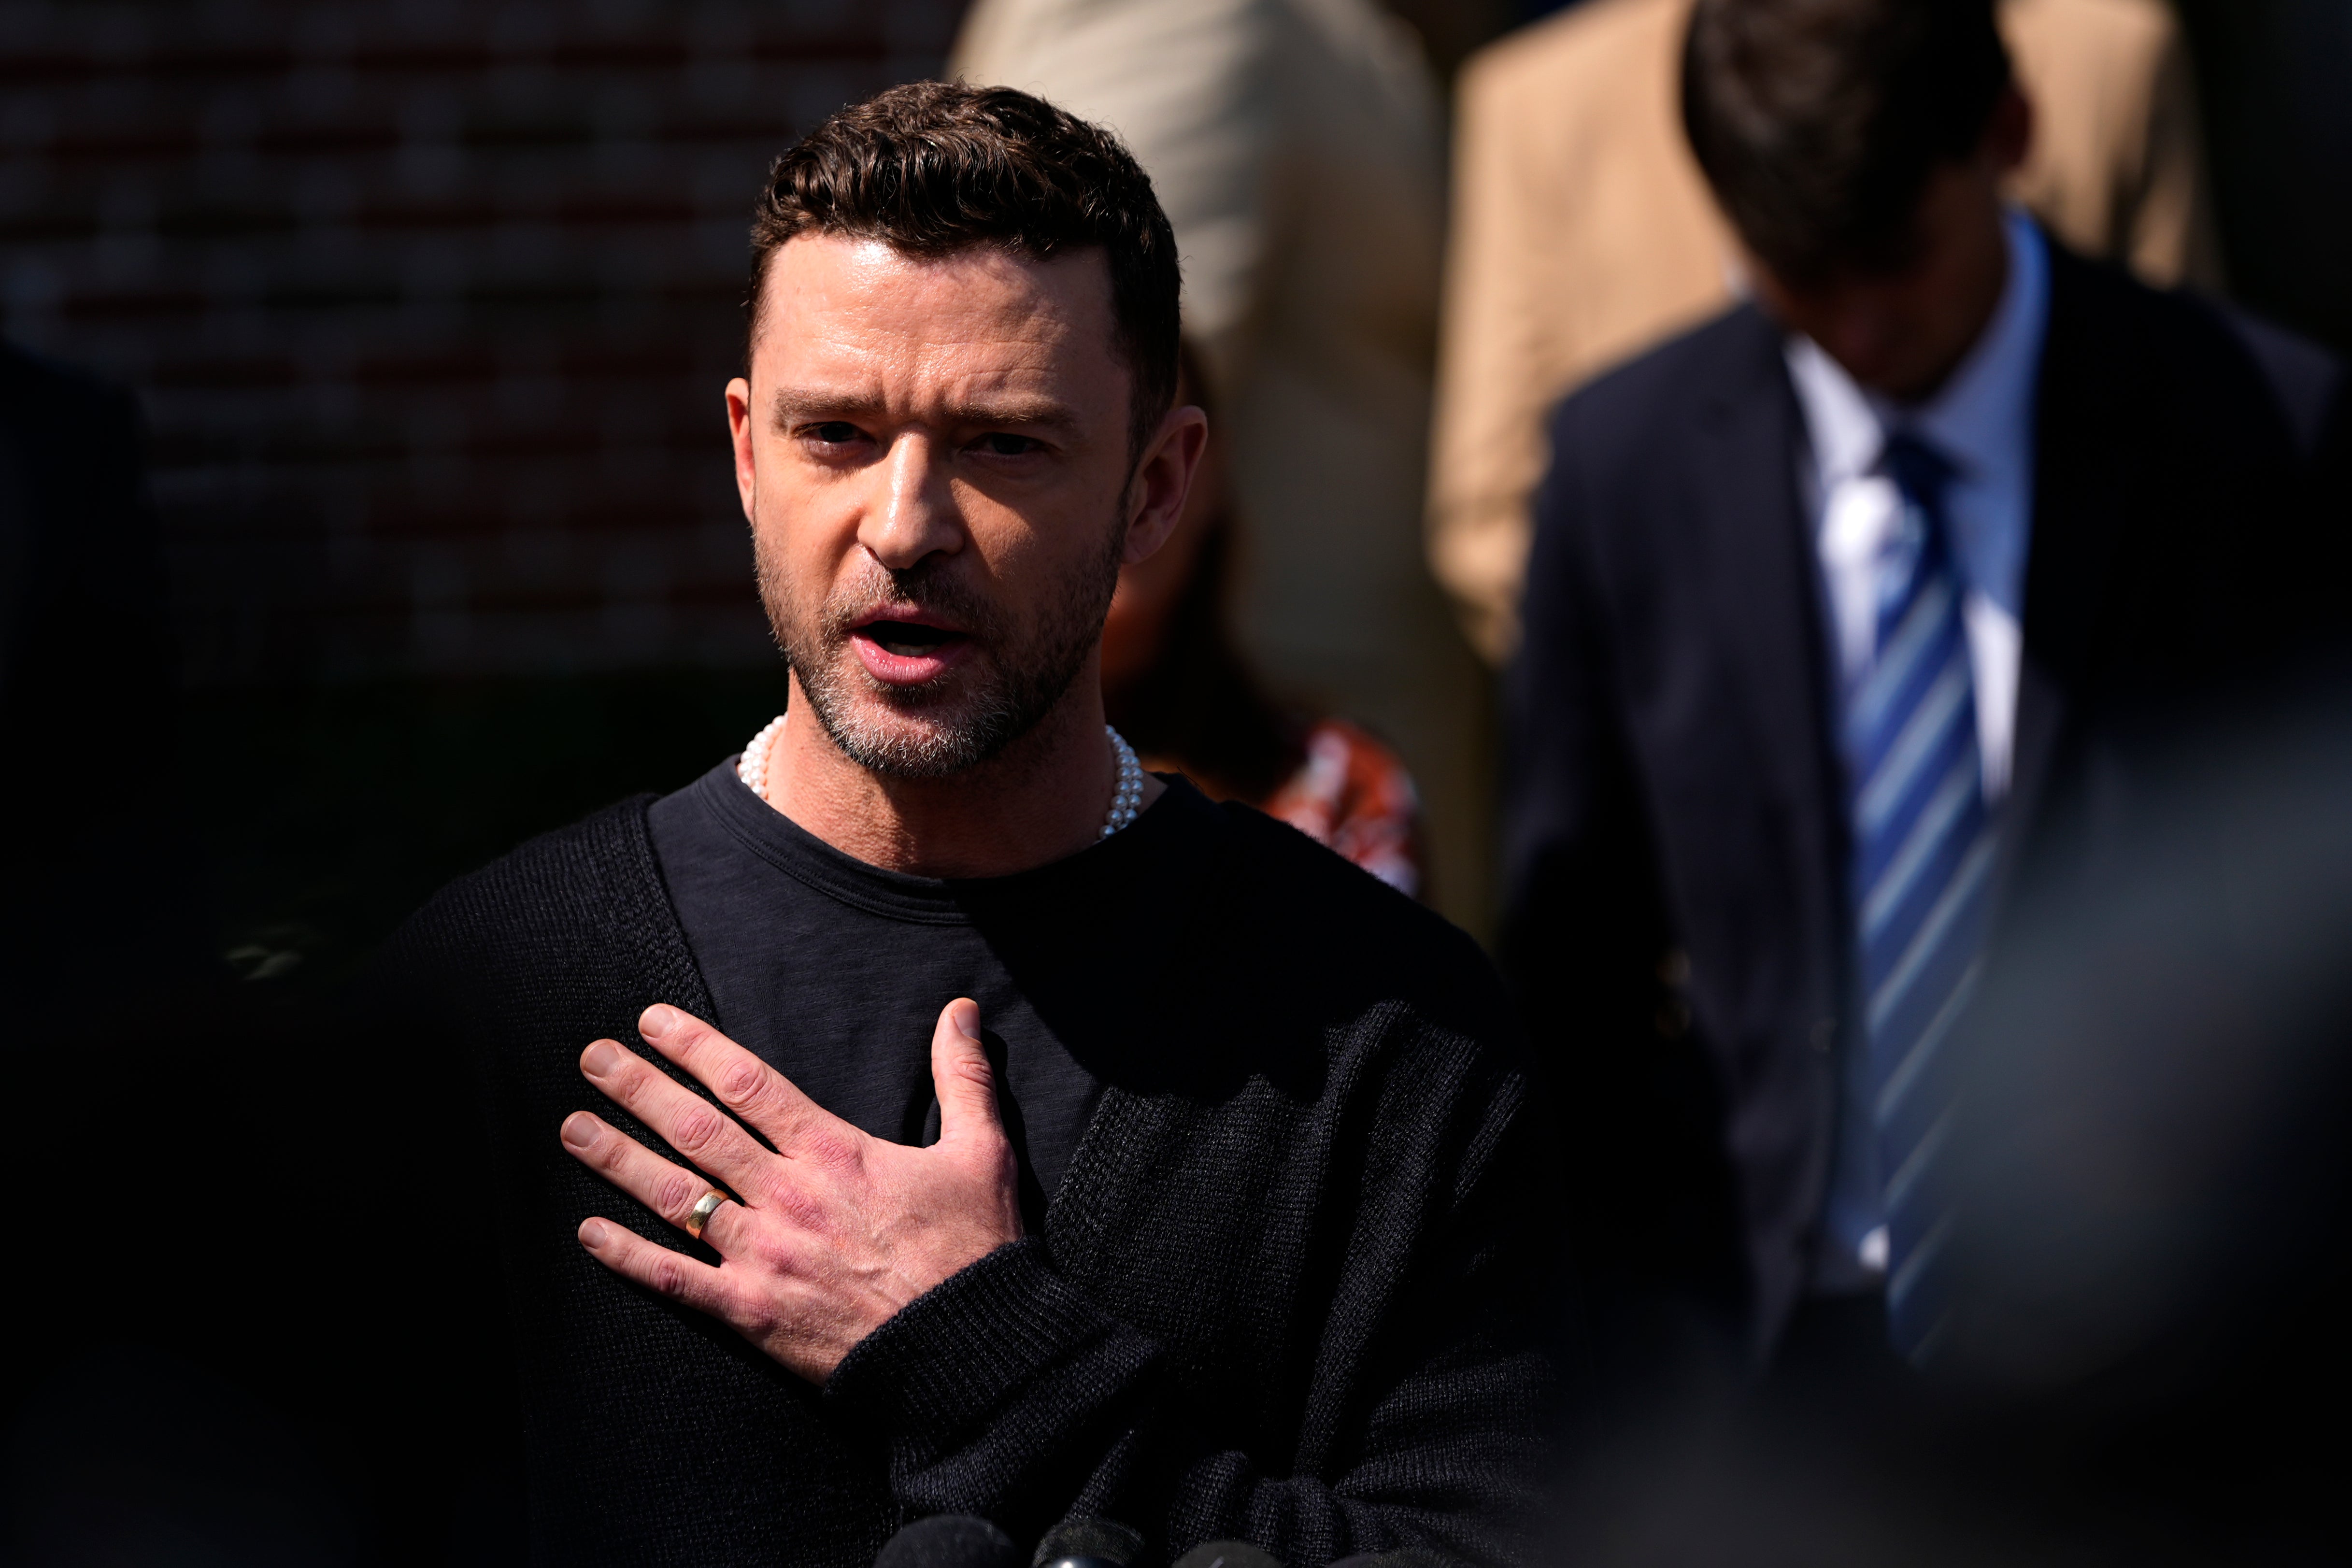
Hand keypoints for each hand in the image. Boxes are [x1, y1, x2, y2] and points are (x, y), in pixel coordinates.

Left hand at [558, 999, 1022, 1382]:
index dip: (695, 1048)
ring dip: (618, 1159)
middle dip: (639, 1089)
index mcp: (835, 1154)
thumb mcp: (983, 1152)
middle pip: (698, 1130)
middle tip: (591, 1059)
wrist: (966, 1351)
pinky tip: (588, 1233)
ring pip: (677, 1196)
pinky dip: (628, 1257)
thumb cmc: (975, 1252)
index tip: (652, 1023)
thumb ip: (963, 1078)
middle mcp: (788, 1197)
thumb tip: (962, 1010)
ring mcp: (764, 1256)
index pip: (749, 1086)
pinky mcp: (753, 1312)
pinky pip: (677, 1281)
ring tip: (573, 1128)